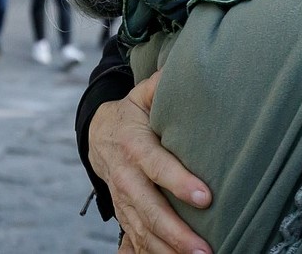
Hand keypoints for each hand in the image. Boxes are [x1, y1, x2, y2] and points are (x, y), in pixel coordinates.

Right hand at [89, 71, 212, 253]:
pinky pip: (135, 239)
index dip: (179, 182)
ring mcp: (122, 198)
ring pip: (142, 230)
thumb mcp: (142, 95)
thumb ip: (161, 84)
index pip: (157, 166)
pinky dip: (150, 253)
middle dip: (176, 232)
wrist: (96, 134)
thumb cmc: (131, 114)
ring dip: (168, 248)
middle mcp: (125, 175)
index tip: (205, 197)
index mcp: (134, 144)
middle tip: (204, 248)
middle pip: (149, 209)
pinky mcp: (123, 212)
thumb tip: (182, 66)